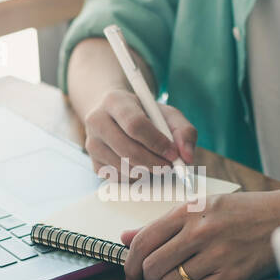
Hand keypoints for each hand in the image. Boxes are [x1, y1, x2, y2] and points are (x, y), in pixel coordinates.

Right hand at [81, 89, 195, 174]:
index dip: (157, 142)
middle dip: (153, 163)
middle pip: (127, 149)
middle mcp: (97, 120)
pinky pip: (117, 178)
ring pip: (123, 167)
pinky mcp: (93, 162)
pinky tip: (141, 166)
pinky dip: (135, 177)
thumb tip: (187, 158)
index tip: (173, 153)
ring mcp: (91, 143)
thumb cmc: (146, 115)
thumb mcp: (167, 115)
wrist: (116, 117)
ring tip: (157, 164)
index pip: (135, 124)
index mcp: (115, 101)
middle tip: (170, 167)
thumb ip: (184, 132)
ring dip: (146, 171)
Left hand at [121, 189, 279, 279]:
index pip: (143, 241)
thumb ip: (161, 224)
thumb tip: (124, 237)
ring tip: (182, 277)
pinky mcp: (233, 275)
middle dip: (147, 278)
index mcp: (189, 210)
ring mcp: (217, 254)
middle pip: (153, 266)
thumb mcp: (201, 206)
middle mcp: (201, 231)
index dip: (130, 263)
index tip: (131, 273)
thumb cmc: (243, 211)